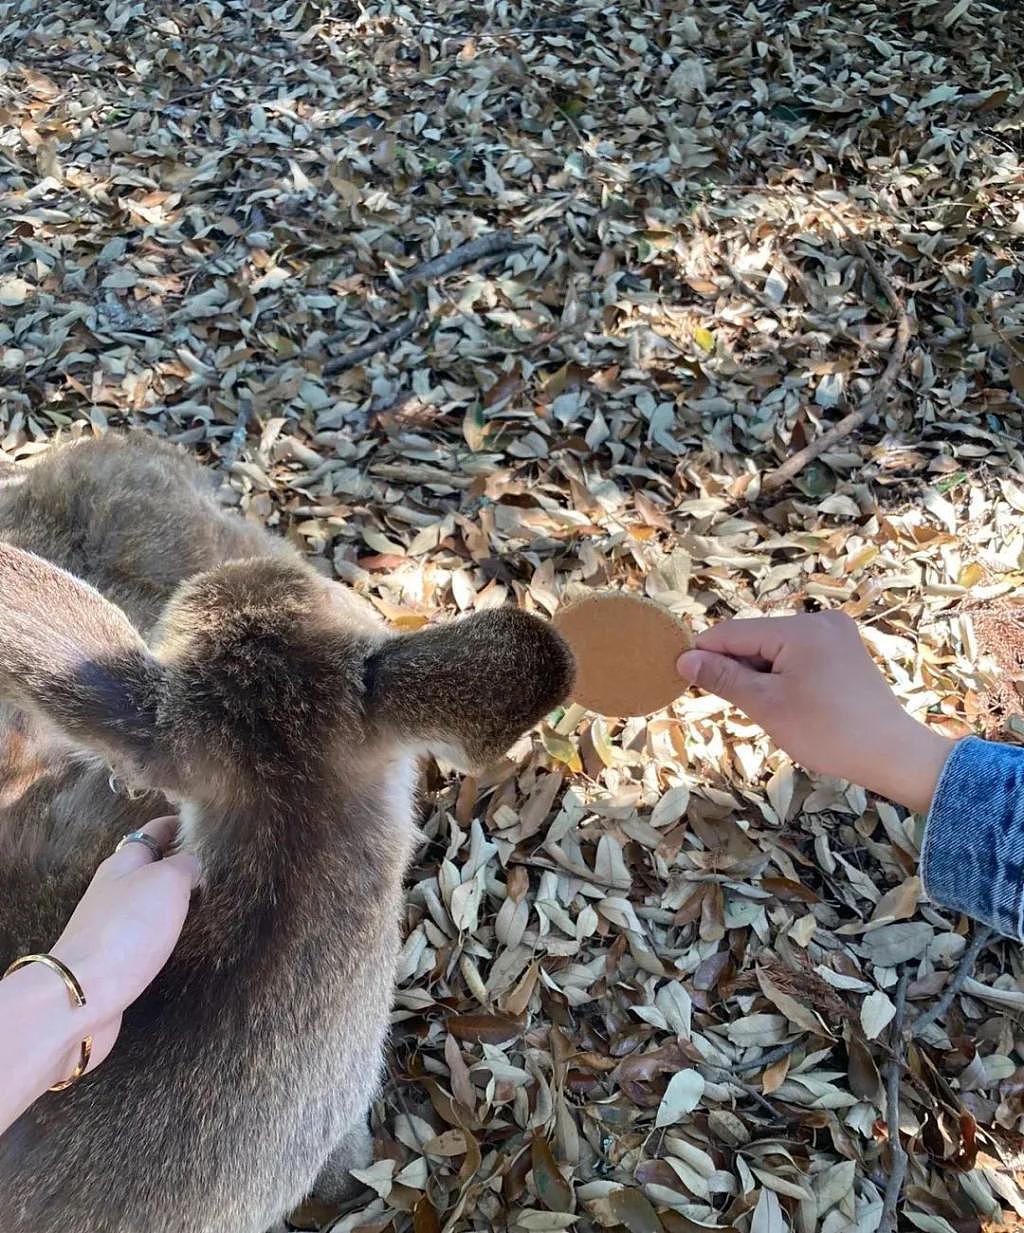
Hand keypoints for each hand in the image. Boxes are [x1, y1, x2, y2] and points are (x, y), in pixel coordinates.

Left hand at [49, 817, 199, 1074]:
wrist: (83, 993)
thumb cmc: (128, 928)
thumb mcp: (167, 881)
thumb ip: (187, 864)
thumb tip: (195, 862)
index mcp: (124, 861)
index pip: (156, 830)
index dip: (182, 823)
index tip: (212, 824)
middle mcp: (114, 888)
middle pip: (150, 865)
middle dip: (180, 861)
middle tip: (217, 865)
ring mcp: (112, 924)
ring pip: (148, 900)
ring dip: (174, 897)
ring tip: (208, 898)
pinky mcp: (114, 957)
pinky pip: (145, 933)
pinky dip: (165, 929)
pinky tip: (183, 936)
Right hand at [677, 611, 954, 814]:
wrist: (890, 754)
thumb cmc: (826, 732)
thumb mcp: (766, 705)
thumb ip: (723, 677)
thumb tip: (684, 659)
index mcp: (800, 628)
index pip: (734, 632)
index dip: (704, 652)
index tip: (680, 673)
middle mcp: (820, 620)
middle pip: (755, 636)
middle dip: (736, 666)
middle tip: (729, 702)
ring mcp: (836, 632)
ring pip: (775, 645)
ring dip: (759, 671)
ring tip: (763, 707)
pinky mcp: (844, 648)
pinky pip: (798, 652)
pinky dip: (782, 672)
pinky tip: (784, 700)